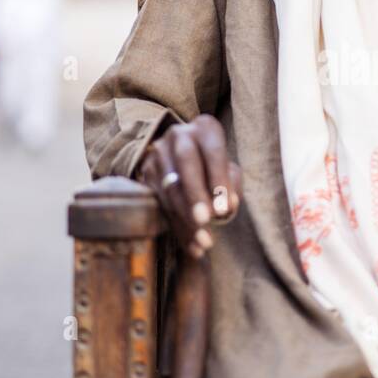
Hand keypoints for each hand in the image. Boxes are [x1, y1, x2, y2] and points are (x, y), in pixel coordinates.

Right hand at [139, 115, 241, 258]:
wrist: (184, 156)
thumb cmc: (216, 166)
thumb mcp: (230, 169)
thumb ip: (232, 184)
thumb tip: (228, 206)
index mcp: (205, 129)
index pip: (213, 151)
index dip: (218, 180)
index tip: (224, 209)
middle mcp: (179, 136)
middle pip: (186, 164)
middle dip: (195, 195)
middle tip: (206, 220)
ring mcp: (158, 155)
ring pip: (171, 188)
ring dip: (187, 218)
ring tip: (204, 243)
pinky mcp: (145, 175)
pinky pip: (161, 205)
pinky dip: (178, 229)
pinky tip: (193, 248)